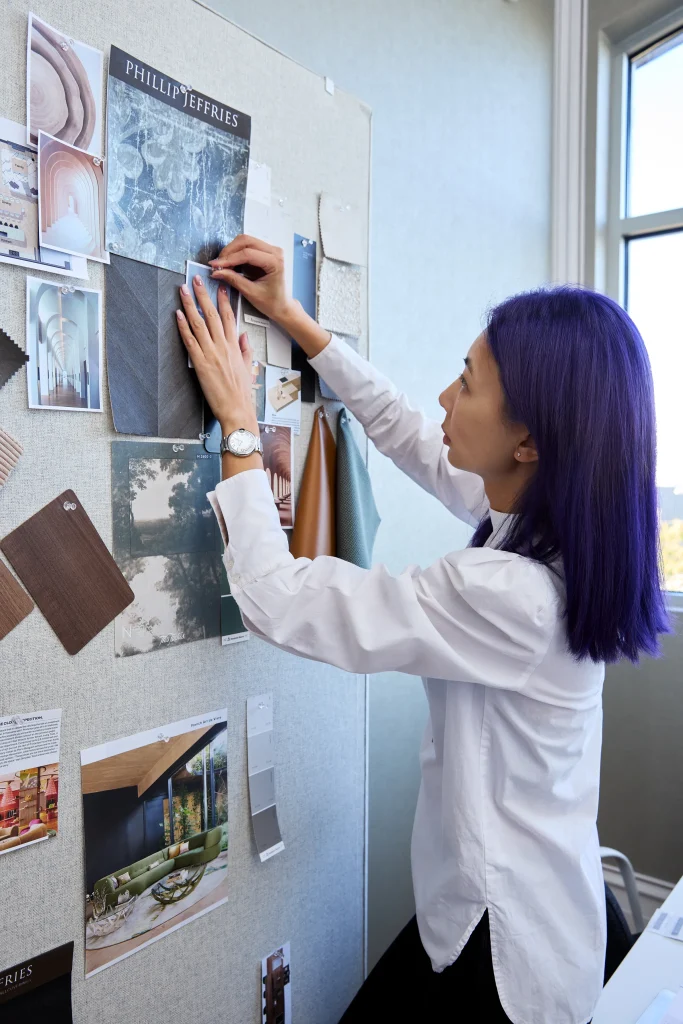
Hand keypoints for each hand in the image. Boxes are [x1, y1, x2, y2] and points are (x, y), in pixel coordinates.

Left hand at [176, 276, 257, 434]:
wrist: (237, 410)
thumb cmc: (242, 393)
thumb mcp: (248, 368)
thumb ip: (245, 350)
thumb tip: (243, 337)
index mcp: (235, 347)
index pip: (230, 318)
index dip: (224, 301)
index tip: (220, 288)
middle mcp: (223, 347)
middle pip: (213, 315)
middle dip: (204, 296)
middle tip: (196, 280)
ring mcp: (211, 353)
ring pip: (199, 324)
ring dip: (191, 305)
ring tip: (184, 290)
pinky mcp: (201, 363)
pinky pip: (190, 340)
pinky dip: (183, 326)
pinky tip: (178, 314)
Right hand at [209, 235, 294, 323]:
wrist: (282, 305)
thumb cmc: (271, 302)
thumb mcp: (251, 293)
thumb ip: (234, 280)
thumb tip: (216, 271)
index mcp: (275, 262)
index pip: (247, 253)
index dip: (229, 258)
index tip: (214, 265)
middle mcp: (275, 251)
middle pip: (245, 241)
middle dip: (228, 251)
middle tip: (217, 264)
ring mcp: (271, 249)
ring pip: (245, 241)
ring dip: (231, 251)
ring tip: (222, 265)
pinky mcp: (265, 251)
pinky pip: (247, 246)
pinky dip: (236, 253)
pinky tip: (229, 264)